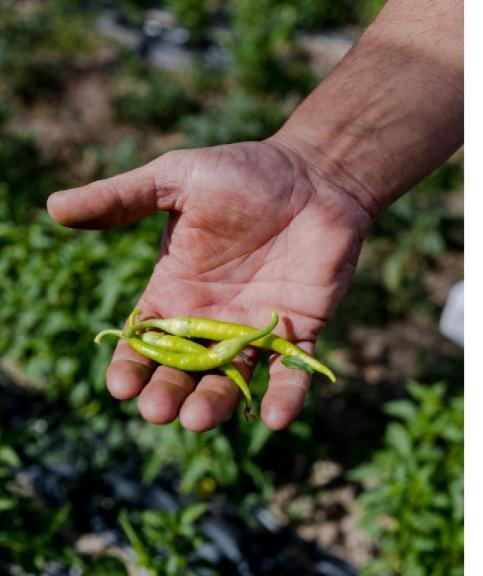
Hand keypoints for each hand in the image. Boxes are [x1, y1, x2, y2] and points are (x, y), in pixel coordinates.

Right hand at [47, 139, 371, 430]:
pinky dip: (284, 398)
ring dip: (215, 404)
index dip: (131, 365)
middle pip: (182, 371)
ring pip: (230, 380)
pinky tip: (275, 419)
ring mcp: (255, 330)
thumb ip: (123, 198)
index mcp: (175, 291)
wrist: (317, 176)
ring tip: (199, 418)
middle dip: (167, 394)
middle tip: (159, 409)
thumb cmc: (247, 173)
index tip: (122, 385)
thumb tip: (54, 205)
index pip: (144, 342)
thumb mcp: (179, 179)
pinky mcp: (300, 332)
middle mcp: (211, 320)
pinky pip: (290, 374)